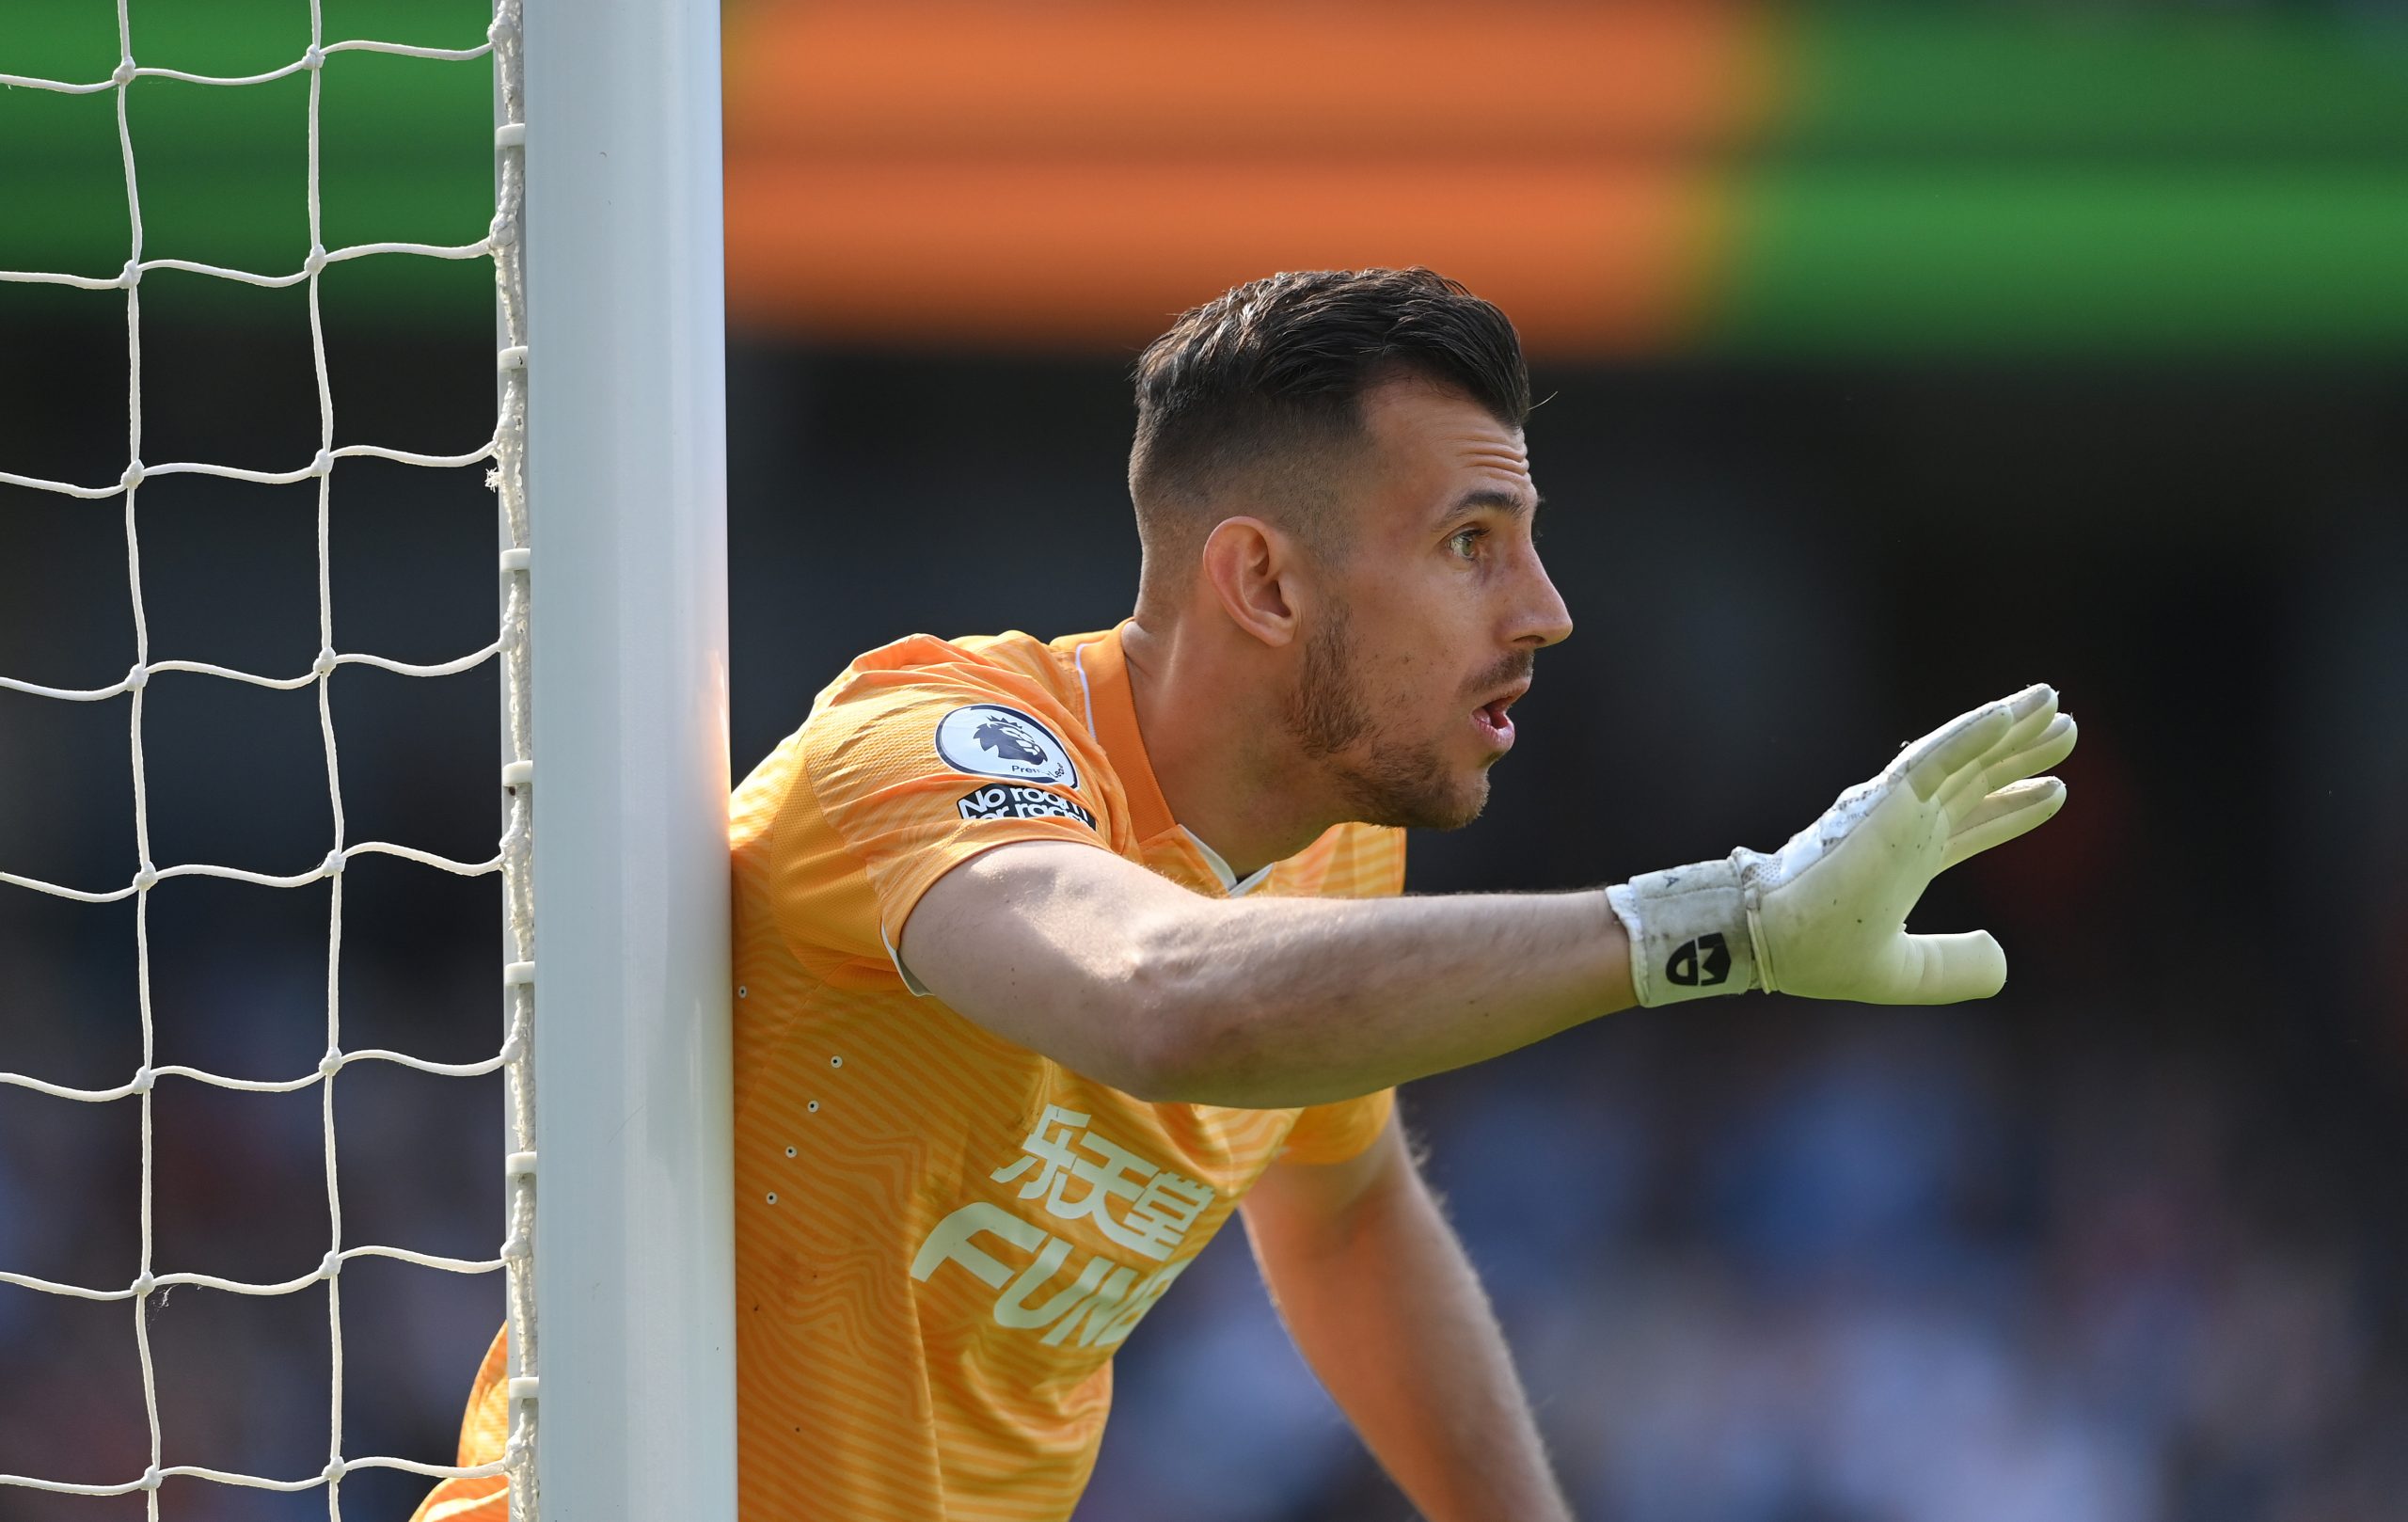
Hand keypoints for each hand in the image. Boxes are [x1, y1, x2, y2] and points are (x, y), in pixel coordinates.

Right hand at [1608, 684, 2076, 1006]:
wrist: (1774, 940)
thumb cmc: (1818, 952)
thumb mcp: (1904, 972)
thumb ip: (1956, 968)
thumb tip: (2002, 958)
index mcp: (1910, 860)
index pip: (1973, 824)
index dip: (2014, 807)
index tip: (2057, 789)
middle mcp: (1907, 825)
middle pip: (1977, 777)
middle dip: (2021, 754)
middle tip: (2065, 727)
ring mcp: (1898, 807)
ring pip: (1965, 755)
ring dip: (2010, 727)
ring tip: (2052, 701)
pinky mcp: (1888, 800)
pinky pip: (1937, 758)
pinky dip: (1971, 734)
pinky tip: (2008, 715)